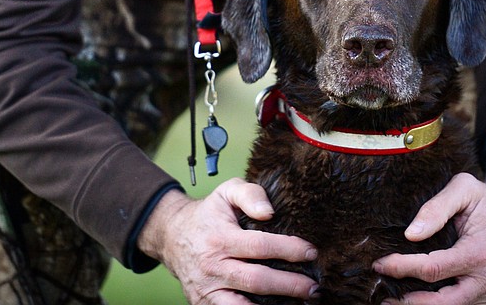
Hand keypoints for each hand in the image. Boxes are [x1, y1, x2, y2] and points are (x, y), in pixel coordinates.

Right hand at [137, 178, 319, 304]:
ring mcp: (207, 290)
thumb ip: (250, 194)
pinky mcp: (203, 304)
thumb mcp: (226, 192)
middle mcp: (213, 267)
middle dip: (289, 285)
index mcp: (220, 238)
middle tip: (313, 287)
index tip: (311, 252)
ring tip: (299, 304)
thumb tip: (269, 213)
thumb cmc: (208, 214)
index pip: (260, 246)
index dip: (288, 249)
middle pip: (256, 281)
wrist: (171, 236)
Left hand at [373, 132, 485, 304]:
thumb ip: (435, 208)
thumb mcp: (462, 188)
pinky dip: (442, 304)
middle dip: (411, 302)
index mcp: (479, 252)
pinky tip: (421, 297)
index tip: (380, 264)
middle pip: (443, 302)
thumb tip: (411, 235)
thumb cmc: (484, 199)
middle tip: (385, 299)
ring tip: (398, 300)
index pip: (433, 269)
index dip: (403, 268)